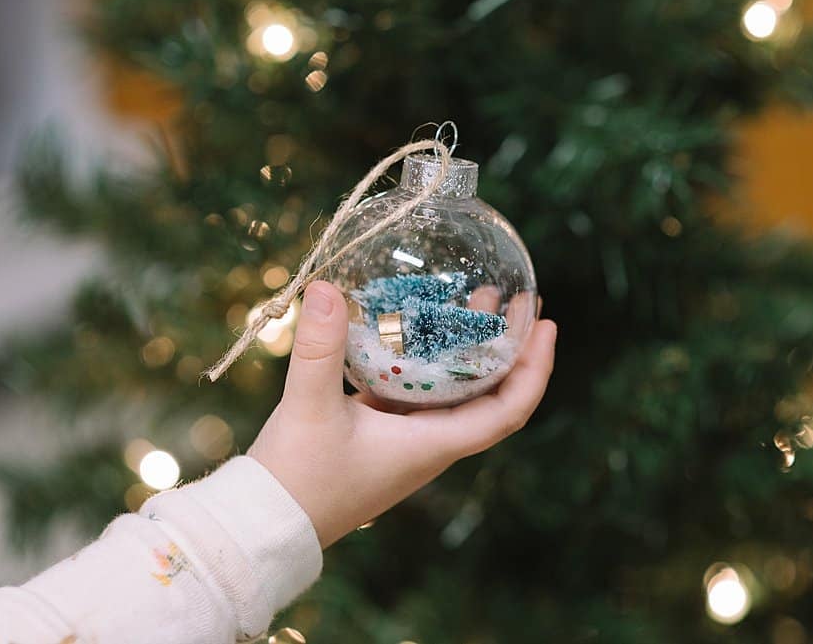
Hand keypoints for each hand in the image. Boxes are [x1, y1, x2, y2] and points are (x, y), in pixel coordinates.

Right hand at [247, 281, 556, 547]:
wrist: (266, 524)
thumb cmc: (296, 478)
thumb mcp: (309, 408)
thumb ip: (319, 347)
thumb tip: (323, 287)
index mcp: (432, 444)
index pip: (508, 410)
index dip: (534, 368)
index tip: (546, 323)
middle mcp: (428, 443)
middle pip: (487, 393)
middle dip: (505, 346)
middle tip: (512, 299)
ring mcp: (404, 440)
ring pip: (451, 390)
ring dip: (465, 349)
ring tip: (470, 301)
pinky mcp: (377, 436)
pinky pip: (416, 393)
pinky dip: (423, 360)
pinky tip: (409, 329)